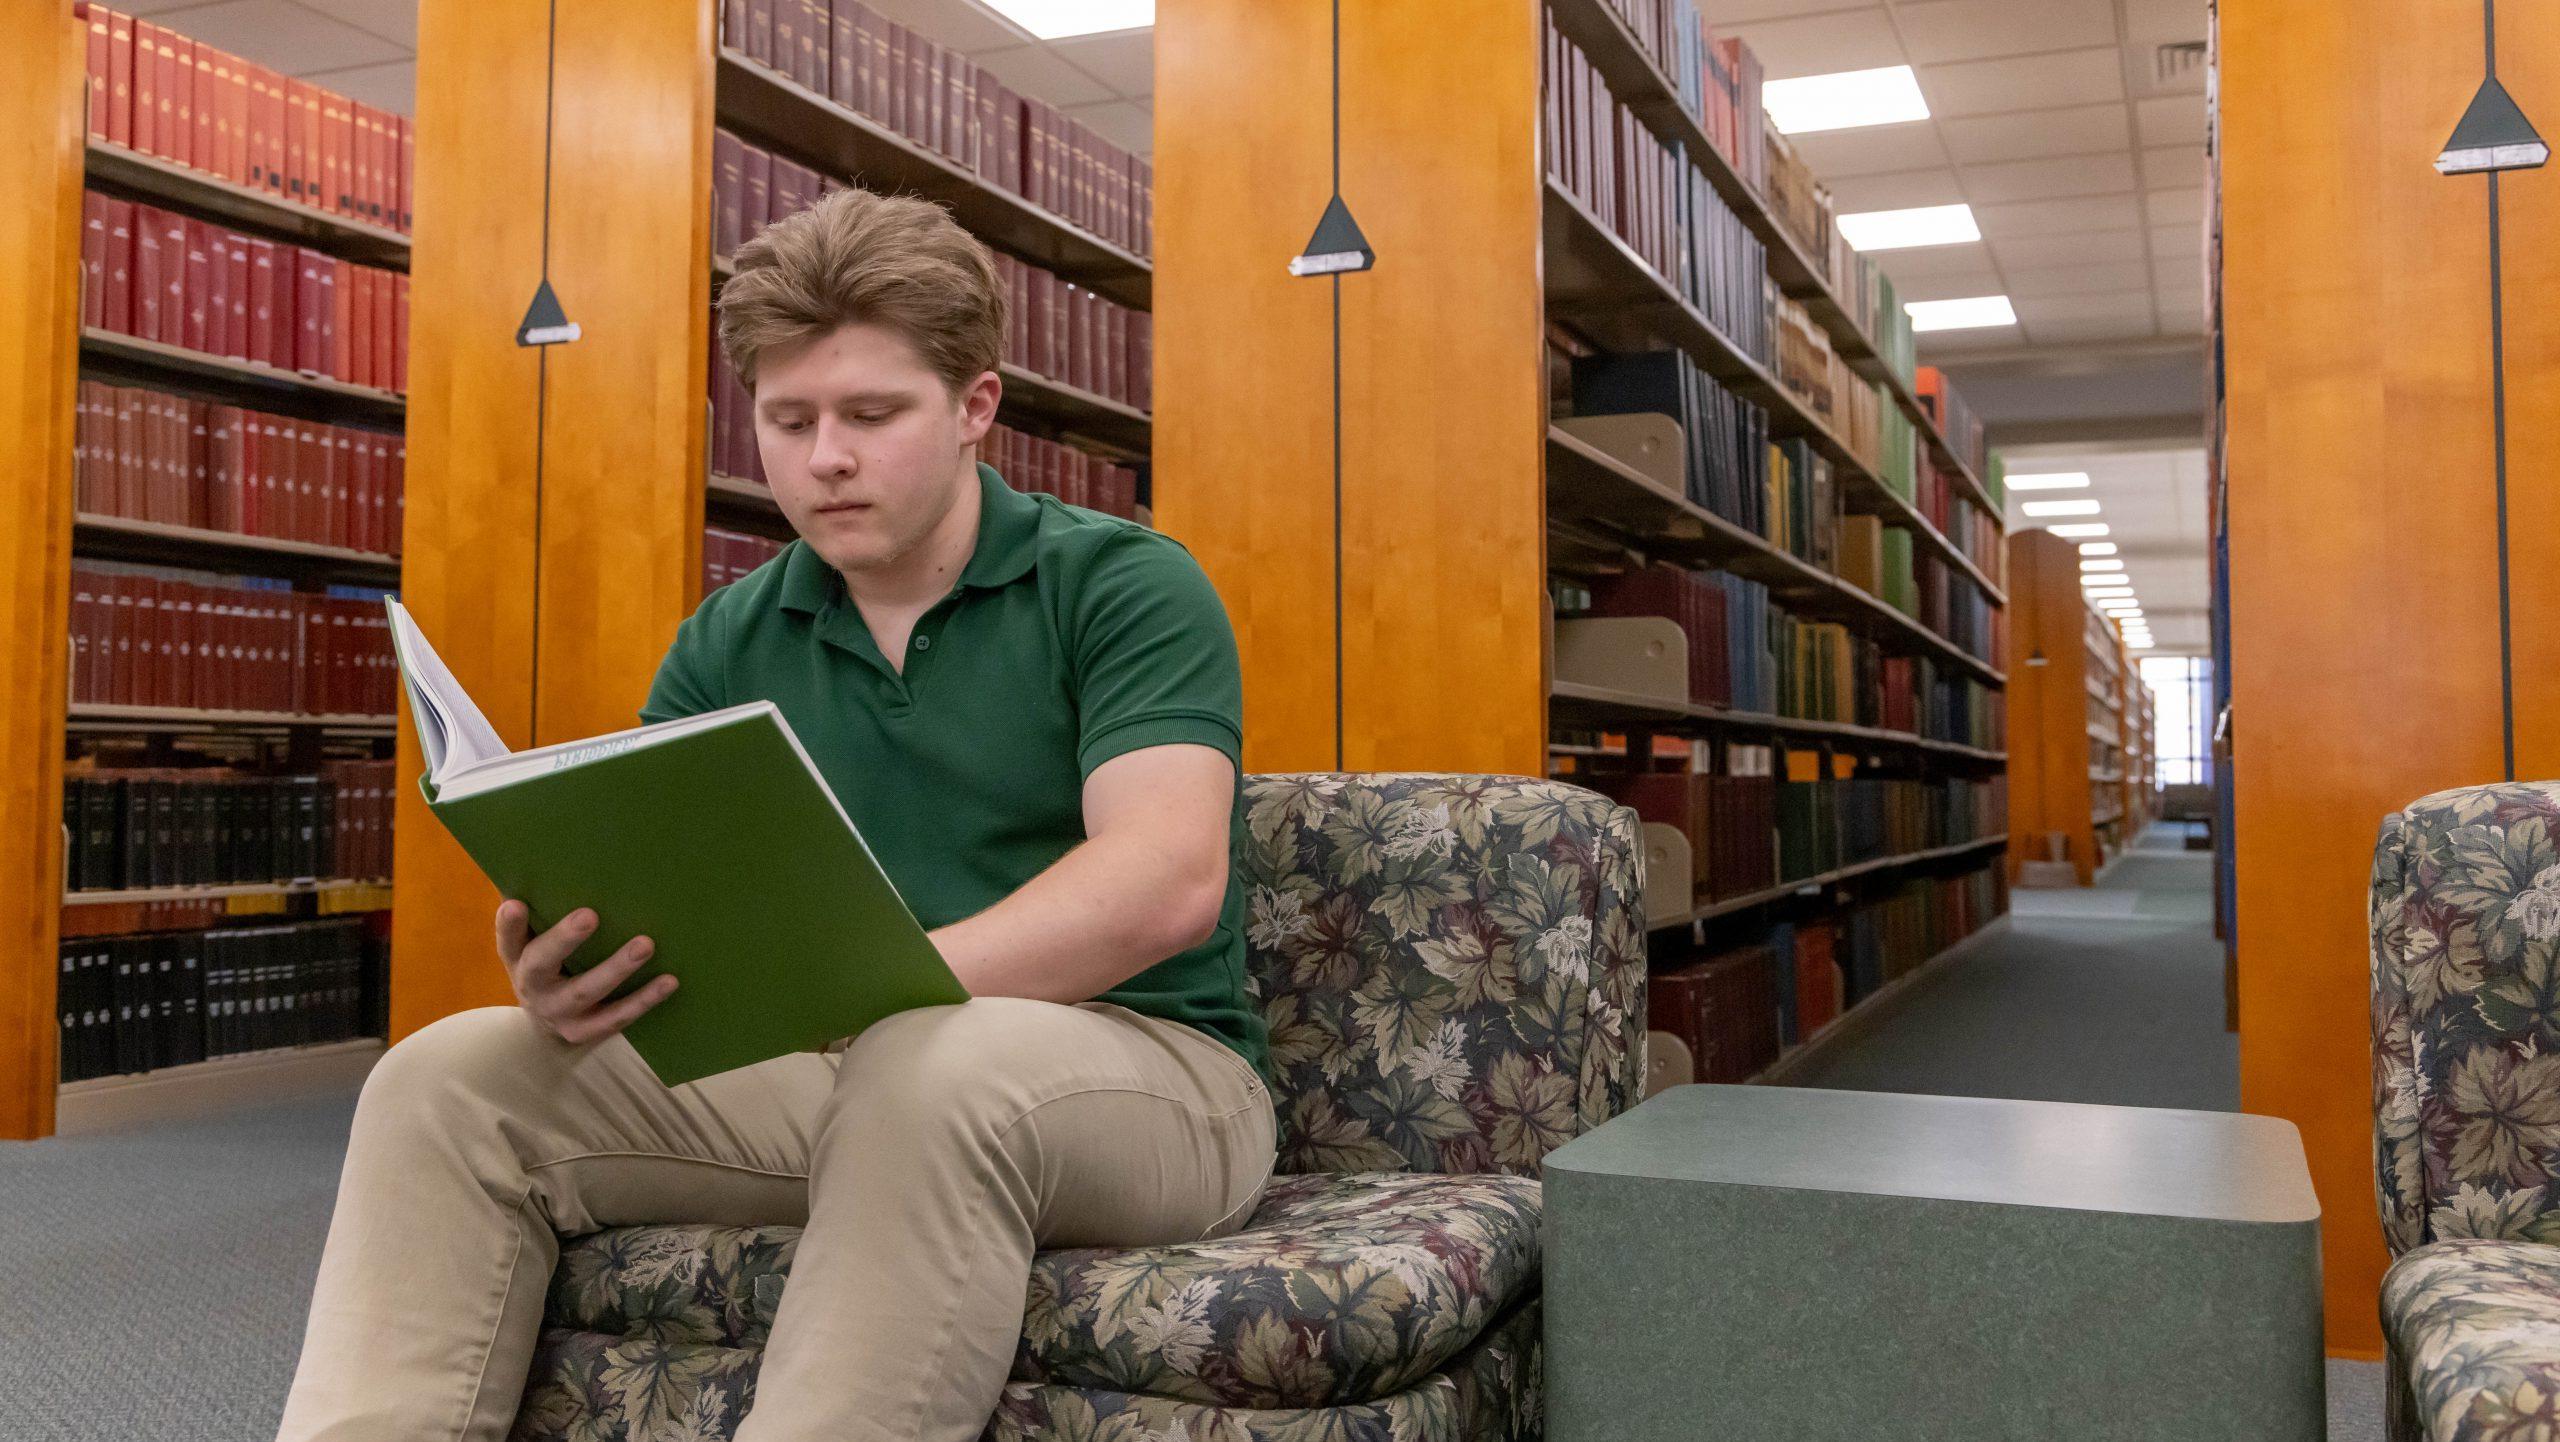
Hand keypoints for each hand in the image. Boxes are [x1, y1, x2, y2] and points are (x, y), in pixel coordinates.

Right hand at [494, 900, 676, 1045]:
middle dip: (564, 939)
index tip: (516, 904)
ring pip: (586, 991)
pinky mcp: (583, 1033)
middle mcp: (531, 986)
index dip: (510, 923)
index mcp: (517, 956)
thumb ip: (543, 907)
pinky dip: (644, 999)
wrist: (547, 1025)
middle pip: (541, 964)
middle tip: (589, 915)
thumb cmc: (551, 962)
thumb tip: (558, 859)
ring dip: (617, 968)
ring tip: (645, 945)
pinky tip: (669, 981)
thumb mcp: (536, 939)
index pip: (507, 937)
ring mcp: (557, 1013)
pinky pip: (616, 1017)